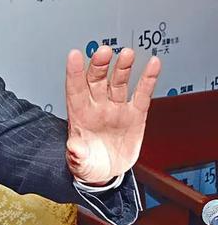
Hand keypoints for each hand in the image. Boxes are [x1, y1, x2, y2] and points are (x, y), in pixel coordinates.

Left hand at [64, 46, 160, 183]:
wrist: (107, 172)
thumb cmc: (89, 162)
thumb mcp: (80, 162)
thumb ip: (77, 155)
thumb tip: (72, 149)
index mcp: (79, 114)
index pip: (75, 88)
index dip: (74, 72)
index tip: (74, 55)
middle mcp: (97, 106)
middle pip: (96, 80)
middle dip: (99, 65)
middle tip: (104, 52)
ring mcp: (116, 108)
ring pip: (118, 82)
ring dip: (122, 67)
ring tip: (127, 54)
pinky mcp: (135, 114)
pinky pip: (142, 93)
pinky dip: (147, 78)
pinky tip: (152, 64)